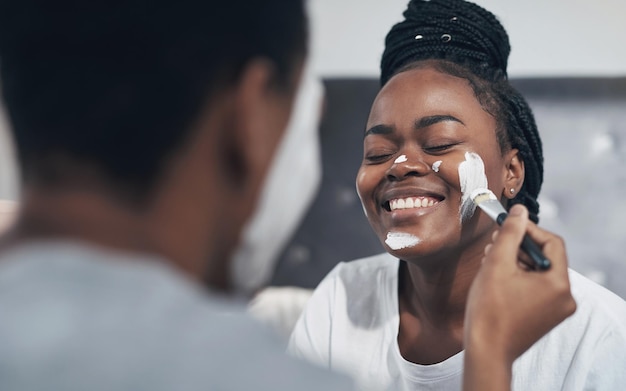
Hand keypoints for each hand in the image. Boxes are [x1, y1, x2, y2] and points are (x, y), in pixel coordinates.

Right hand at [463, 204, 575, 390]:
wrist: (486, 351)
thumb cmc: (489, 311)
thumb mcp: (497, 263)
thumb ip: (510, 233)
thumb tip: (520, 211)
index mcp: (559, 284)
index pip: (551, 243)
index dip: (529, 230)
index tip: (508, 224)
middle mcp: (565, 298)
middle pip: (546, 257)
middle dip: (519, 247)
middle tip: (495, 243)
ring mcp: (557, 310)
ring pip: (540, 272)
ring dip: (517, 262)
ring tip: (492, 260)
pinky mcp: (545, 317)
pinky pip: (537, 288)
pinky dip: (520, 278)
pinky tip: (498, 278)